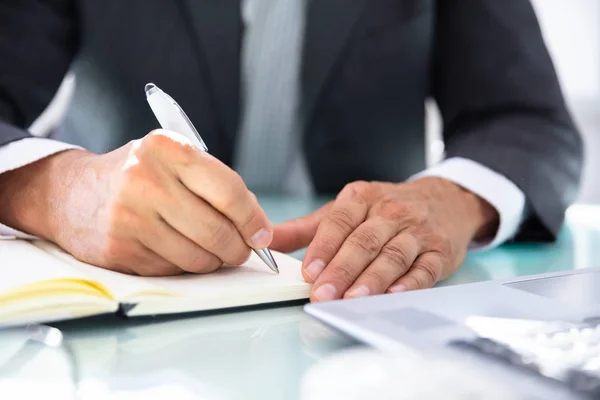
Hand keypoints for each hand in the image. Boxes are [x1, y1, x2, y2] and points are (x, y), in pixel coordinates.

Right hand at [0, 130, 272, 274]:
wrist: (71, 194)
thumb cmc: (137, 176)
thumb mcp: (173, 161)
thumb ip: (215, 184)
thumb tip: (257, 225)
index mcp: (167, 149)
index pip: (228, 191)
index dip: (253, 219)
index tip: (262, 234)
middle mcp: (146, 180)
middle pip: (217, 231)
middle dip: (238, 248)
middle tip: (241, 250)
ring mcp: (130, 218)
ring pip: (198, 257)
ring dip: (214, 261)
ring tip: (212, 251)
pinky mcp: (120, 250)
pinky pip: (174, 270)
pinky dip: (185, 266)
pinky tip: (177, 251)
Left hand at [271, 178, 498, 301]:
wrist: (444, 200)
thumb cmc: (386, 209)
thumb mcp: (346, 209)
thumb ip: (306, 228)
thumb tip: (266, 240)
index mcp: (362, 198)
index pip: (339, 222)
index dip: (323, 247)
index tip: (307, 271)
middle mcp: (390, 212)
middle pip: (364, 241)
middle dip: (342, 269)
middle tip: (322, 293)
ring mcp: (417, 232)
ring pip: (392, 255)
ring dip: (372, 278)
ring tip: (353, 298)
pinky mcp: (439, 252)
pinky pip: (424, 268)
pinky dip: (410, 283)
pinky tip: (394, 294)